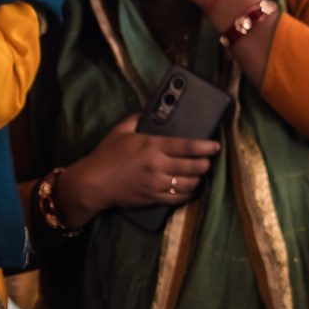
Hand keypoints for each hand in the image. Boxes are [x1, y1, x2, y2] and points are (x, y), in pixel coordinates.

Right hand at [55, 113, 220, 226]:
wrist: (92, 183)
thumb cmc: (106, 155)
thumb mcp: (121, 130)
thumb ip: (138, 118)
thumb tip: (150, 110)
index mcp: (153, 146)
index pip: (188, 146)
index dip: (206, 146)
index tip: (216, 146)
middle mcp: (158, 165)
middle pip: (194, 166)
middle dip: (205, 163)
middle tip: (207, 160)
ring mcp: (156, 183)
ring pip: (189, 183)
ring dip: (198, 178)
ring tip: (199, 174)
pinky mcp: (152, 198)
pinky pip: (178, 198)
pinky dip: (187, 194)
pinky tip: (189, 188)